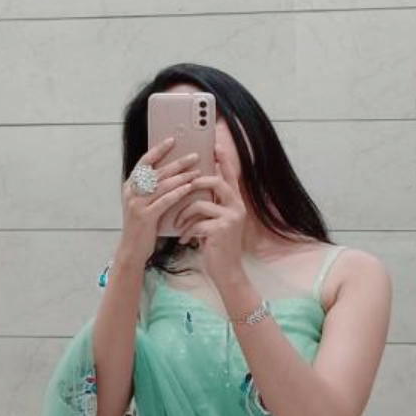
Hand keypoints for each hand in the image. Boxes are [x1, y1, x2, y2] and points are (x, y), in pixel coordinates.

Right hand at [118, 137, 203, 263]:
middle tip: (194, 156)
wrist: (133, 249)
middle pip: (157, 172)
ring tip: (197, 171)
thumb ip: (153, 189)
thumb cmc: (143, 226)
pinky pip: (165, 200)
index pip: (144, 162)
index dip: (158, 150)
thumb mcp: (144, 203)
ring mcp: (136, 204)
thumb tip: (173, 172)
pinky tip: (190, 188)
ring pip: (163, 184)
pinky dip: (178, 192)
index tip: (172, 140)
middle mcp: (131, 192)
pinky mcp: (145, 216)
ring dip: (182, 176)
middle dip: (177, 162)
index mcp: (130, 186)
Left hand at [173, 143, 247, 285]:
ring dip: (184, 215)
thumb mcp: (215, 222)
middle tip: (180, 189)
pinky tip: (185, 240)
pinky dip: (187, 231)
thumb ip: (211, 205)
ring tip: (179, 226)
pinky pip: (197, 222)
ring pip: (200, 203)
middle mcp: (237, 206)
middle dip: (194, 183)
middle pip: (215, 182)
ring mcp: (231, 217)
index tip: (216, 144)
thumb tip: (193, 186)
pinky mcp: (221, 229)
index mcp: (235, 202)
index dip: (224, 159)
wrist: (226, 272)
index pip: (230, 175)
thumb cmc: (216, 245)